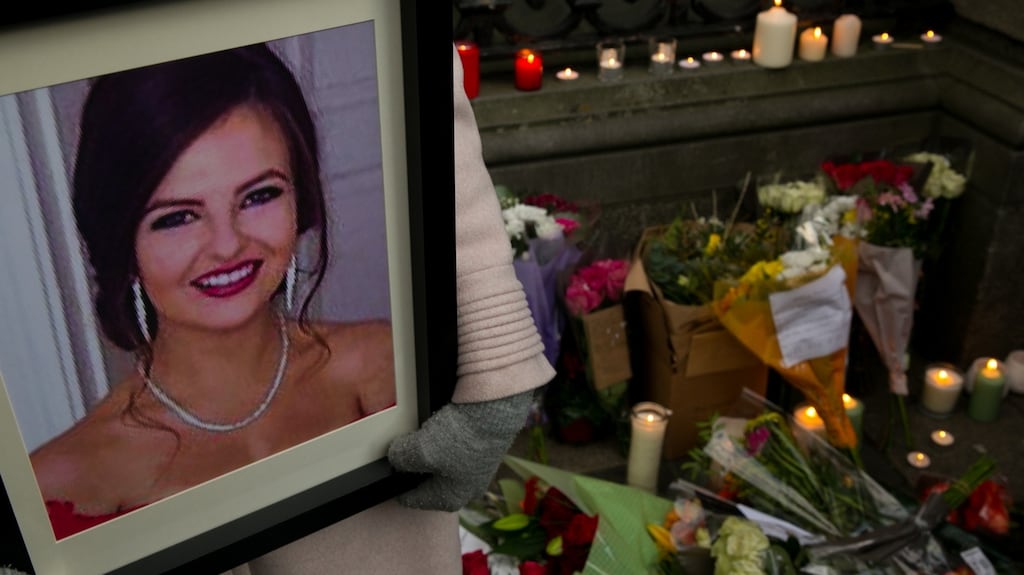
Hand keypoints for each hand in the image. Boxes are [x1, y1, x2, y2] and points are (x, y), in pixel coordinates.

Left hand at [388, 389, 533, 511]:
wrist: (495, 408)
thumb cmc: (462, 437)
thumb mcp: (420, 450)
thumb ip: (400, 457)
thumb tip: (395, 456)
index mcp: (450, 499)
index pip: (412, 499)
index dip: (396, 484)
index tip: (386, 470)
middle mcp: (466, 488)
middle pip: (428, 480)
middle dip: (414, 465)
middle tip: (403, 448)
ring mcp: (476, 468)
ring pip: (442, 462)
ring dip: (430, 448)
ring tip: (423, 432)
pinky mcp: (482, 447)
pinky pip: (455, 446)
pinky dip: (446, 437)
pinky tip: (441, 423)